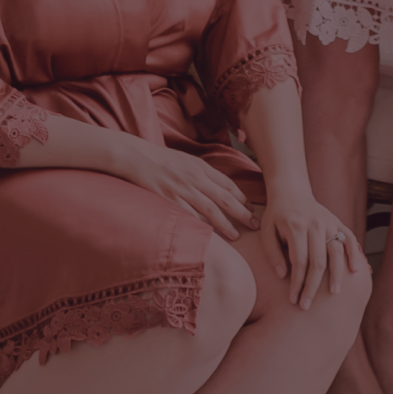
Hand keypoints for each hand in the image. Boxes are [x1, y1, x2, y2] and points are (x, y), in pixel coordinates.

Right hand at [119, 139, 259, 242]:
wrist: (137, 157)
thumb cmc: (162, 160)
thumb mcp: (187, 161)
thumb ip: (202, 172)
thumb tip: (219, 185)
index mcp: (200, 167)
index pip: (227, 184)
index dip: (241, 197)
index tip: (251, 208)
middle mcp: (194, 178)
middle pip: (223, 197)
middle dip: (241, 212)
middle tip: (254, 224)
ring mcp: (182, 189)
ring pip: (209, 209)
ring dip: (225, 224)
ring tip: (236, 235)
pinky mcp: (169, 200)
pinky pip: (189, 215)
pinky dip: (200, 225)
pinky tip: (210, 235)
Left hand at [260, 190, 366, 309]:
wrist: (291, 190)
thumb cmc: (276, 215)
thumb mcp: (266, 231)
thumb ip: (273, 253)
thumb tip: (283, 276)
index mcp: (296, 226)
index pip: (299, 261)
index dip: (297, 283)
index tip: (293, 300)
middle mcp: (315, 224)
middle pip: (318, 261)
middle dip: (313, 286)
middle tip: (307, 306)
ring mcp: (329, 222)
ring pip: (336, 252)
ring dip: (337, 274)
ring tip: (335, 292)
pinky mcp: (337, 221)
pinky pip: (349, 238)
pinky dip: (354, 253)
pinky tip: (356, 270)